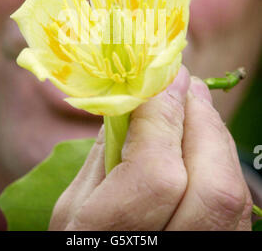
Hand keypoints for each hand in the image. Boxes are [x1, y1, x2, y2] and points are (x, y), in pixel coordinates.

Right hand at [49, 66, 252, 230]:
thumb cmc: (80, 247)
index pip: (156, 171)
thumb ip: (105, 155)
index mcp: (112, 241)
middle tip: (185, 83)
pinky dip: (222, 160)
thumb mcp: (73, 208)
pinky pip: (236, 202)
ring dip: (214, 135)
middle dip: (199, 121)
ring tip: (195, 104)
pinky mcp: (225, 248)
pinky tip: (205, 140)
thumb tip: (136, 103)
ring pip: (232, 193)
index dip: (164, 116)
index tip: (164, 77)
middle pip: (210, 183)